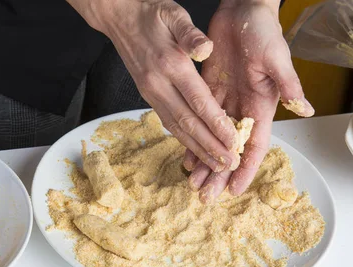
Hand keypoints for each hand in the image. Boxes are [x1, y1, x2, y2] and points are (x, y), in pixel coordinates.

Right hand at [67, 0, 240, 171]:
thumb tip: (206, 48)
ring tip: (215, 165)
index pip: (198, 101)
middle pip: (187, 123)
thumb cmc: (151, 14)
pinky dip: (183, 139)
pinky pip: (168, 122)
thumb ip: (190, 32)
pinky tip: (196, 150)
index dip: (217, 123)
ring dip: (197, 149)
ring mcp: (151, 93)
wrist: (119, 18)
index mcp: (170, 65)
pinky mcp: (149, 96)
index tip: (233, 141)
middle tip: (228, 164)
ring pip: (176, 128)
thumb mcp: (173, 14)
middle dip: (209, 146)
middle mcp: (159, 84)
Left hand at [184, 0, 314, 202]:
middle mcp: (242, 108)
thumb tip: (304, 108)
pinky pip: (199, 122)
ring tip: (192, 182)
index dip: (244, 169)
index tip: (234, 189)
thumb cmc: (263, 31)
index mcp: (261, 105)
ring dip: (203, 161)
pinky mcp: (208, 92)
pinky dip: (192, 139)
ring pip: (211, 140)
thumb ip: (287, 84)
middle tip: (206, 196)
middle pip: (229, 149)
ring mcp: (224, 102)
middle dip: (219, 173)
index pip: (253, 145)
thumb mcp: (276, 57)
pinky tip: (184, 155)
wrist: (242, 11)